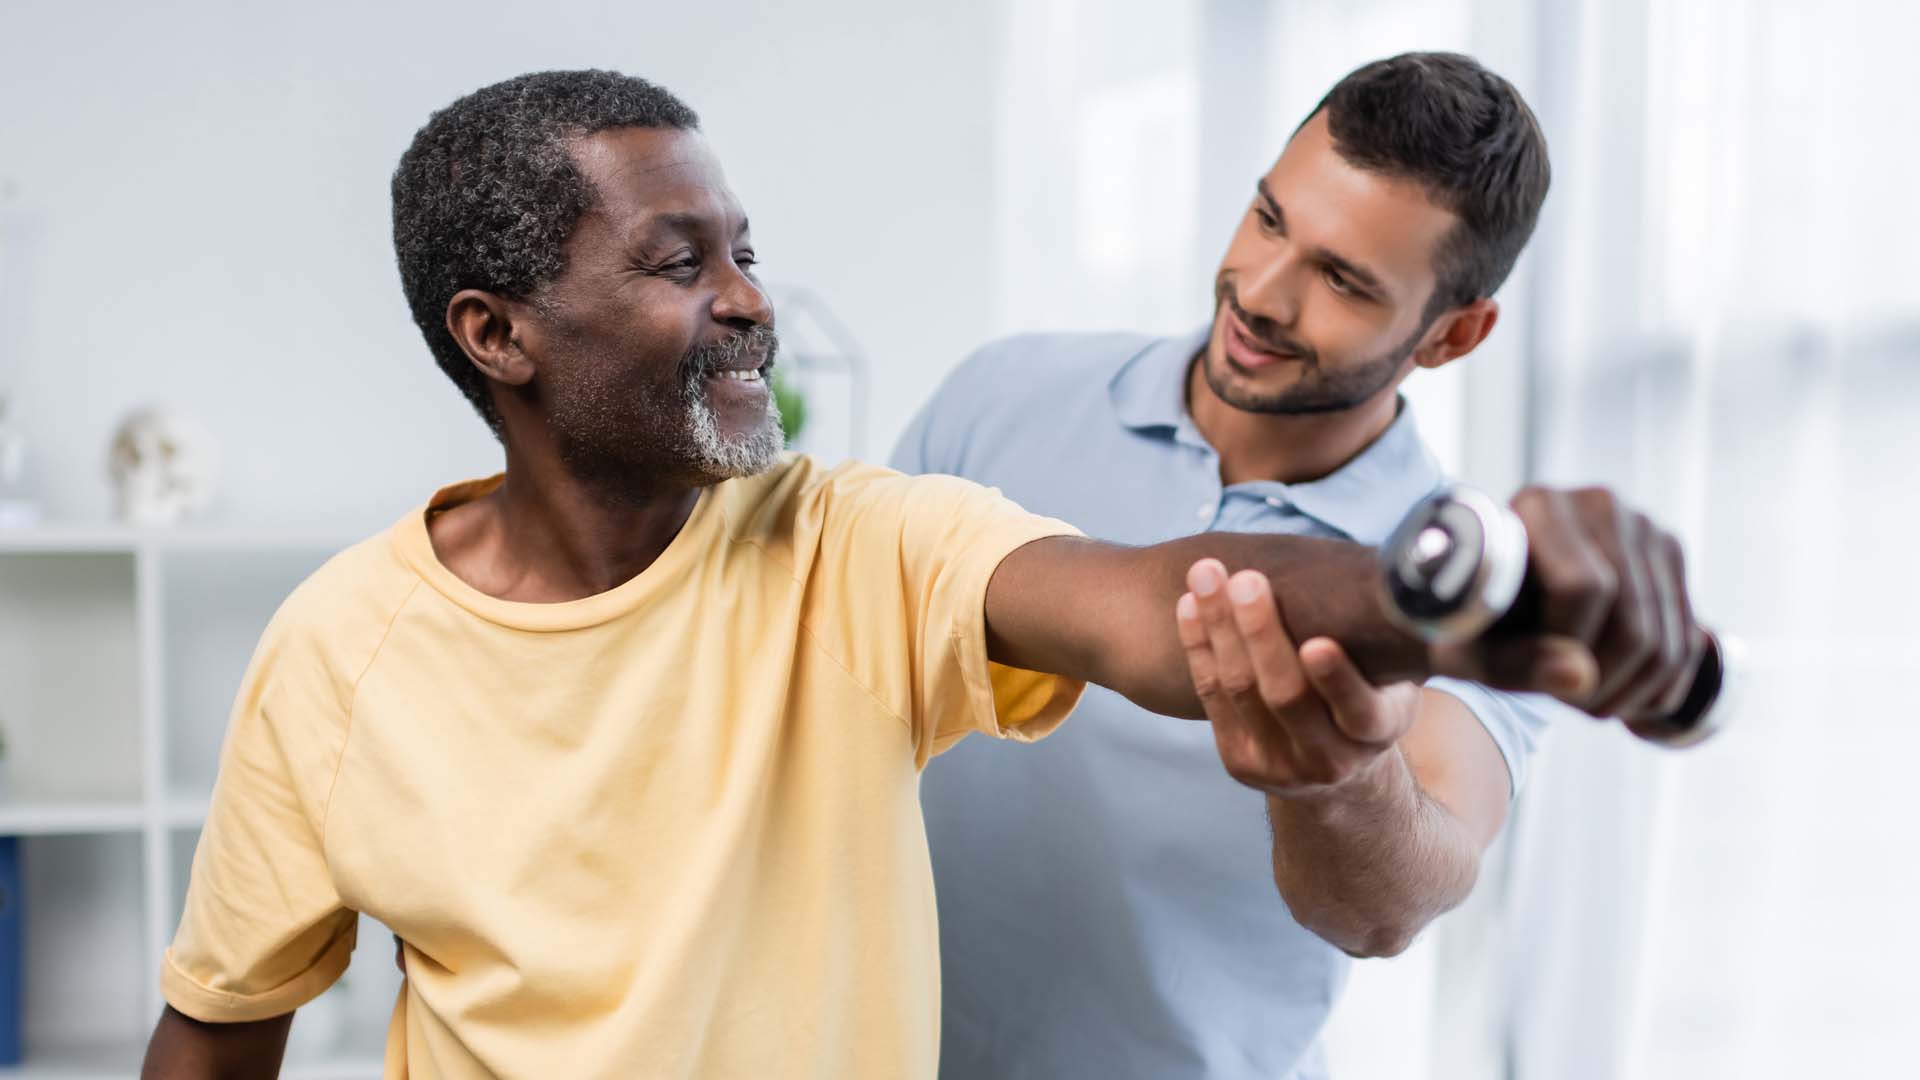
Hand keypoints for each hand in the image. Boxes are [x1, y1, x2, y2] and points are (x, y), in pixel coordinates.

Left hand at [1177, 559, 1421, 796]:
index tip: (1317, 643)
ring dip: (1219, 627)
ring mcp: (1282, 766)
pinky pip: (1211, 697)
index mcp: (1378, 731)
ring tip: (1206, 575)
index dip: (1336, 679)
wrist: (1336, 766)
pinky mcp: (1241, 763)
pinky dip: (1198, 647)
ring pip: (1241, 690)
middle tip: (1245, 580)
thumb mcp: (1390, 677)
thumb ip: (1379, 641)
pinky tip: (1188, 606)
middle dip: (1261, 632)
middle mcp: (1332, 758)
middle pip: (1287, 695)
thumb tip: (1374, 569)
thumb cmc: (1365, 694)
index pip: (1359, 710)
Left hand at [1433, 486, 1708, 725]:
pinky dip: (1657, 688)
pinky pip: (1687, 643)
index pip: (1584, 587)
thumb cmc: (1459, 619)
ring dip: (1629, 693)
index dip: (1568, 647)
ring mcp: (1644, 528)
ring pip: (1666, 640)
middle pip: (1632, 620)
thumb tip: (1578, 678)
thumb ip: (1510, 662)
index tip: (1539, 676)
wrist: (1479, 592)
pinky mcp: (1669, 558)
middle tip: (1564, 702)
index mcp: (1539, 507)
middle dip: (1602, 681)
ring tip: (1583, 697)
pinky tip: (1619, 692)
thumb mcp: (1463, 646)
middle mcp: (1598, 504)